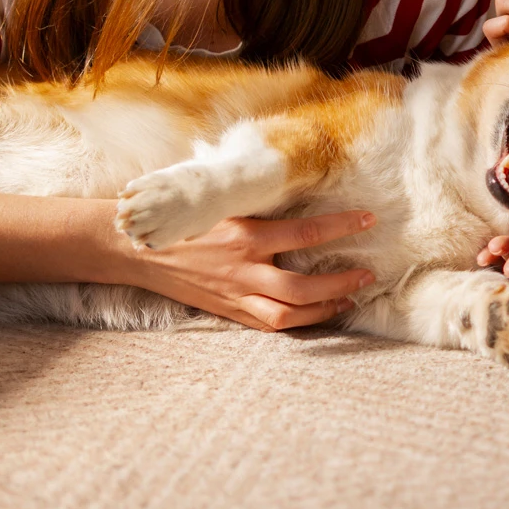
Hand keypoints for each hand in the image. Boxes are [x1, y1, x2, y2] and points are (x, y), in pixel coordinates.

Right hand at [125, 210, 377, 331]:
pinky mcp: (228, 312)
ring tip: (350, 298)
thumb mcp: (223, 205)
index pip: (306, 232)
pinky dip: (297, 322)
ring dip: (324, 309)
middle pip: (302, 286)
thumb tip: (302, 183)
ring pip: (288, 314)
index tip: (369, 219)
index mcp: (245, 236)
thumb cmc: (185, 222)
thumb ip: (260, 204)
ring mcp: (235, 296)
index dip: (342, 226)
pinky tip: (317, 314)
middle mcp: (243, 270)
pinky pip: (268, 325)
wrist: (138, 252)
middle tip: (367, 274)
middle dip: (340, 282)